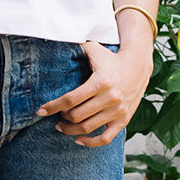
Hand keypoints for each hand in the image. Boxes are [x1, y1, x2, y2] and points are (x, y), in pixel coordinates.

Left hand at [36, 39, 152, 147]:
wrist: (138, 66)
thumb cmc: (111, 58)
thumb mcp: (95, 50)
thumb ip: (77, 46)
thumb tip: (56, 37)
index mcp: (100, 82)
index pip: (70, 99)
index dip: (53, 107)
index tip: (41, 111)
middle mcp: (110, 98)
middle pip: (77, 116)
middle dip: (62, 118)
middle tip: (56, 116)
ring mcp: (117, 111)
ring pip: (88, 128)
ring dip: (70, 131)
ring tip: (62, 127)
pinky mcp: (123, 120)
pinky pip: (105, 138)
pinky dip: (91, 142)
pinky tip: (79, 140)